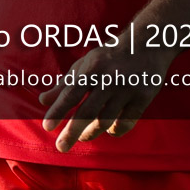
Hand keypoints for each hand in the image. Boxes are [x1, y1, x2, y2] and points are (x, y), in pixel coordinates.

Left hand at [38, 29, 174, 152]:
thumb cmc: (109, 56)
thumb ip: (64, 84)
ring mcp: (127, 89)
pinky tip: (109, 129)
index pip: (71, 92)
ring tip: (83, 136)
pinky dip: (114, 131)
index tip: (46, 127)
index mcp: (92, 67)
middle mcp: (109, 78)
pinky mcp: (143, 97)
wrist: (147, 43)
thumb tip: (42, 101)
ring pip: (106, 121)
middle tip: (61, 147)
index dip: (58, 110)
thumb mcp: (85, 63)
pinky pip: (126, 123)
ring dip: (91, 133)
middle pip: (88, 112)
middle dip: (72, 132)